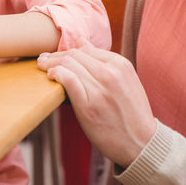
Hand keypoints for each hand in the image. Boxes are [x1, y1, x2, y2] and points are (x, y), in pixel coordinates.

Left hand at [37, 40, 156, 167]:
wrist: (142, 144)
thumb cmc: (132, 114)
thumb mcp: (126, 81)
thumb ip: (104, 61)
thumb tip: (81, 41)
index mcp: (121, 64)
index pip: (86, 49)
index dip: (68, 50)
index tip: (57, 56)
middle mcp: (110, 73)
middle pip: (74, 55)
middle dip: (56, 55)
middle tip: (44, 59)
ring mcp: (99, 89)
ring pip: (69, 65)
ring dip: (51, 63)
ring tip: (43, 66)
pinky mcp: (89, 106)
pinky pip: (68, 80)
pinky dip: (56, 74)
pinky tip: (51, 76)